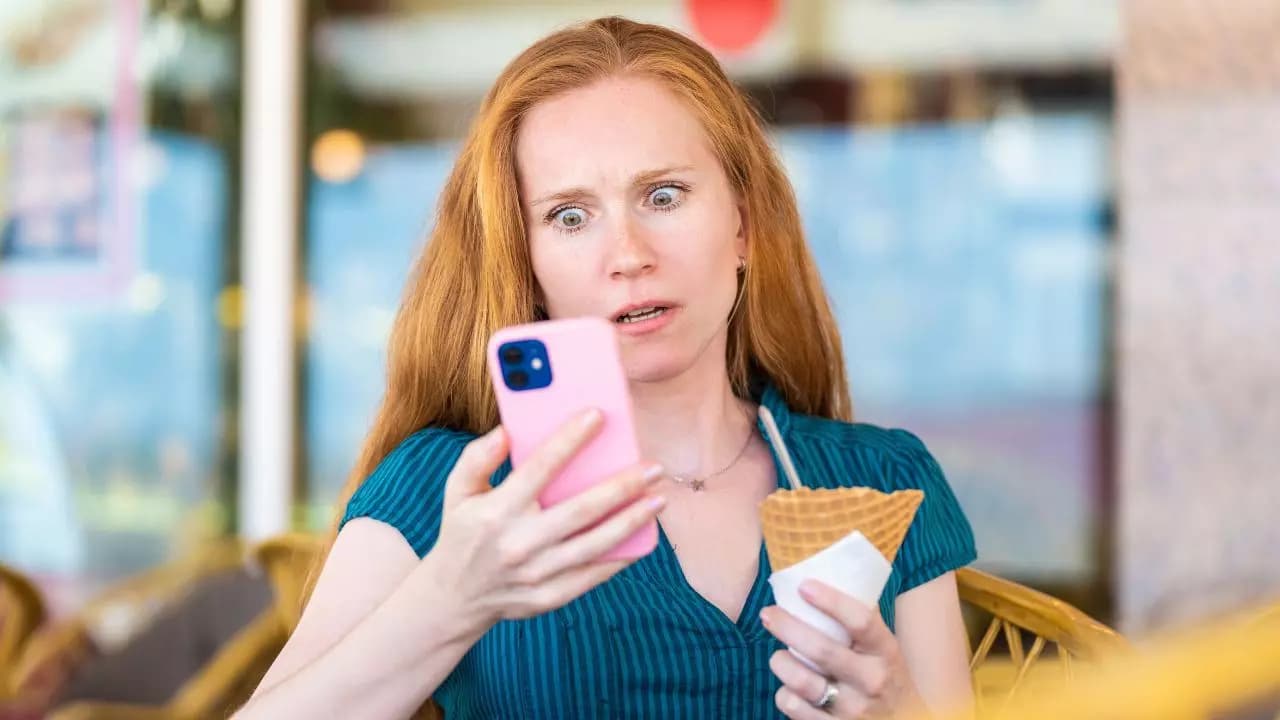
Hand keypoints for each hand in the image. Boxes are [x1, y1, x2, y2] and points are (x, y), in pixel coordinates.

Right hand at [423, 408, 665, 635]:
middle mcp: (519, 542)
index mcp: (497, 510)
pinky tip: (644, 536)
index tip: (598, 416)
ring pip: (596, 544)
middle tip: (653, 467)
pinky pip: (594, 575)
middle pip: (581, 509)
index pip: (540, 467)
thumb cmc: (462, 532)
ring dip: (632, 520)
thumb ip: (478, 457)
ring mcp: (537, 573)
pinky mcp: (550, 596)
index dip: (570, 439)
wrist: (454, 598)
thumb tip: (508, 429)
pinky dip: (622, 556)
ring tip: (658, 498)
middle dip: (622, 485)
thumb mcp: (457, 490)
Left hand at [761, 580, 929, 718]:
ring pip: (802, 681)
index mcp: (886, 651)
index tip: (804, 586)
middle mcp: (872, 681)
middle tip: (768, 614)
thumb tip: (828, 574)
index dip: (831, 601)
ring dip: (781, 663)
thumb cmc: (884, 675)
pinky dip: (784, 695)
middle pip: (822, 650)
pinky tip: (789, 688)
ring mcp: (854, 710)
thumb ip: (861, 618)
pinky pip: (794, 708)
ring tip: (778, 656)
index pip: (860, 621)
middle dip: (787, 627)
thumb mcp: (884, 647)